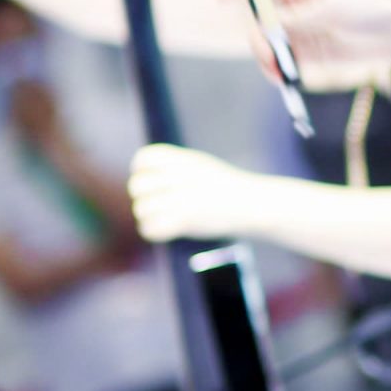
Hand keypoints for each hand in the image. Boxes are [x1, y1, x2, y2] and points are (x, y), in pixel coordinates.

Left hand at [128, 143, 263, 242]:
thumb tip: (143, 174)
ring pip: (142, 209)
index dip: (140, 170)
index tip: (148, 179)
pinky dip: (154, 232)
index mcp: (184, 161)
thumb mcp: (201, 165)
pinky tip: (166, 230)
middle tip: (155, 203)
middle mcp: (181, 177)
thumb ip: (175, 166)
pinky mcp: (185, 221)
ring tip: (162, 219)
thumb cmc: (227, 187)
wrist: (253, 204)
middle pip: (137, 186)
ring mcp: (183, 199)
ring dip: (148, 217)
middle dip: (142, 197)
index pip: (143, 158)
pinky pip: (151, 229)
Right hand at [238, 0, 390, 84]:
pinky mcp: (307, 54)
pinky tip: (281, 79)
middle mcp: (293, 9)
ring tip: (278, 73)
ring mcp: (298, 31)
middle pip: (257, 20)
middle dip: (256, 38)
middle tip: (268, 54)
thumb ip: (299, 19)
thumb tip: (267, 27)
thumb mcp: (332, 11)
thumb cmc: (367, 11)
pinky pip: (282, 63)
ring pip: (266, 45)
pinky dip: (276, 72)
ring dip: (265, 59)